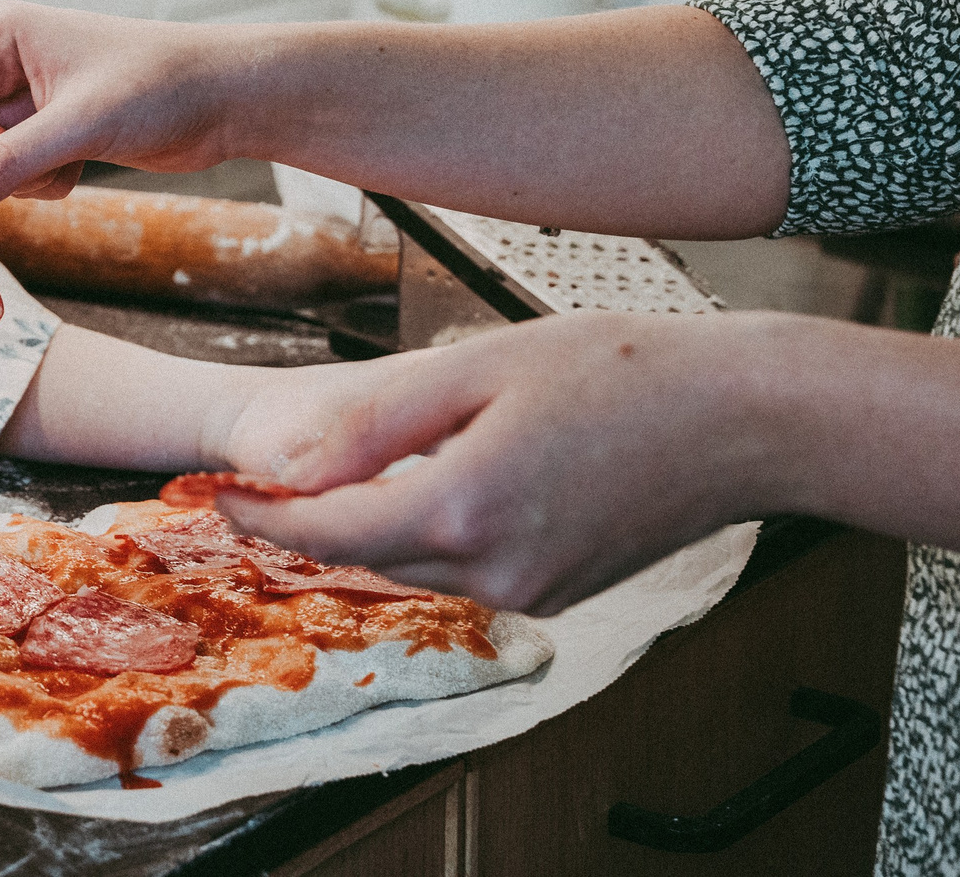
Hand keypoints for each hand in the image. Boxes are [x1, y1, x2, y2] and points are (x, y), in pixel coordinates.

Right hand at [0, 3, 237, 221]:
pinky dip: (35, 184)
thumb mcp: (77, 127)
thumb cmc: (160, 87)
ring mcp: (13, 100)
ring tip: (64, 164)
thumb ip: (1, 166)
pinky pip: (2, 175)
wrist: (224, 98)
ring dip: (8, 180)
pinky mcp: (36, 132)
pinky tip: (79, 166)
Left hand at [212, 314, 778, 615]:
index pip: (321, 531)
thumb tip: (290, 461)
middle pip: (360, 554)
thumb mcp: (479, 368)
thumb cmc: (625, 372)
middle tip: (259, 480)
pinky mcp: (556, 592)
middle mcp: (492, 569)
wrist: (745, 422)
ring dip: (371, 524)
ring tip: (344, 469)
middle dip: (307, 520)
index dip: (257, 514)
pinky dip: (432, 532)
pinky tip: (439, 480)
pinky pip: (464, 569)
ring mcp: (529, 590)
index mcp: (462, 510)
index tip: (214, 492)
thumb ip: (376, 419)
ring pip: (411, 564)